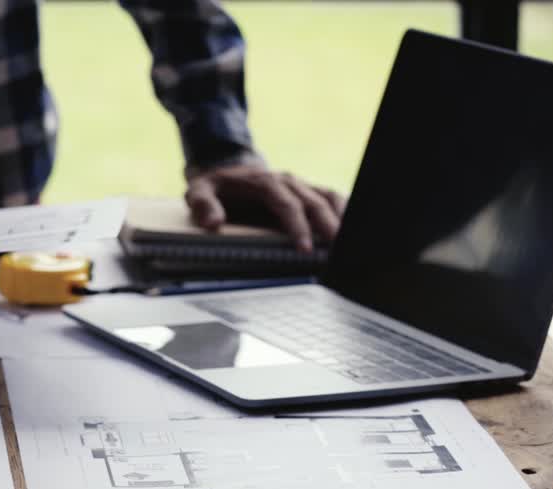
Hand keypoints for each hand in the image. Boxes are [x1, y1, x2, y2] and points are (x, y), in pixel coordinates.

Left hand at [186, 165, 345, 251]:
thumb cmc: (215, 187)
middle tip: (338, 251)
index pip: (287, 205)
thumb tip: (212, 224)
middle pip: (315, 203)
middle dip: (328, 227)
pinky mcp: (308, 193)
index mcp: (265, 182)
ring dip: (342, 219)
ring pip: (329, 198)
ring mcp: (301, 186)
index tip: (305, 249)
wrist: (227, 173)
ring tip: (351, 243)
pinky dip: (346, 211)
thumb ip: (202, 205)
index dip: (298, 227)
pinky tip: (354, 231)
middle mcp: (288, 182)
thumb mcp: (198, 191)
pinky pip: (332, 199)